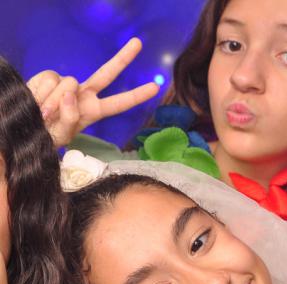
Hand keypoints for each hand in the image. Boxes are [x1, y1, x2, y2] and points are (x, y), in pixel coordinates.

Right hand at [27, 38, 159, 147]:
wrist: (27, 125)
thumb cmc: (48, 134)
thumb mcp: (63, 134)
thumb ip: (69, 117)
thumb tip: (70, 93)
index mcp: (94, 111)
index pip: (119, 103)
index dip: (137, 95)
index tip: (156, 87)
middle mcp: (84, 94)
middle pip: (107, 74)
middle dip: (123, 58)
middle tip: (138, 42)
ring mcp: (68, 84)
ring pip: (69, 83)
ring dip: (54, 101)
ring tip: (46, 114)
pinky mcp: (50, 77)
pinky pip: (49, 80)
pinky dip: (41, 92)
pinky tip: (38, 101)